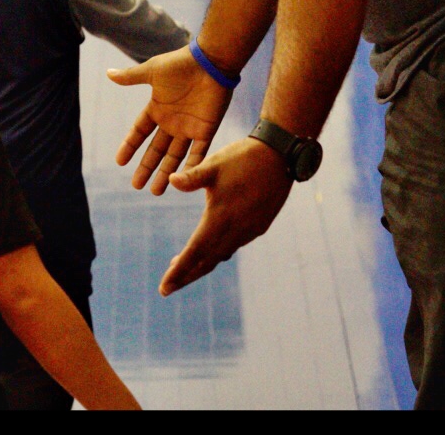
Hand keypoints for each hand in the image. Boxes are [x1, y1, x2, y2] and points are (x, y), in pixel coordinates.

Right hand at [109, 46, 231, 194]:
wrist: (210, 61)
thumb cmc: (181, 64)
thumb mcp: (152, 71)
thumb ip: (131, 77)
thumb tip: (108, 74)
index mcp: (158, 108)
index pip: (140, 132)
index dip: (130, 146)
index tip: (119, 161)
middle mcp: (172, 122)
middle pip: (156, 150)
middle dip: (146, 167)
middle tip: (136, 186)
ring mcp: (189, 128)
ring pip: (175, 156)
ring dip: (166, 173)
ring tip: (156, 191)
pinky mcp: (206, 130)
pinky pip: (198, 153)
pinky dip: (191, 167)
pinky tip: (183, 181)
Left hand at [160, 137, 291, 295]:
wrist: (280, 156)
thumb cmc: (243, 158)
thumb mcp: (213, 165)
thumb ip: (192, 177)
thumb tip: (171, 180)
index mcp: (220, 218)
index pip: (195, 252)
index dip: (178, 271)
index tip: (164, 287)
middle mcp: (235, 230)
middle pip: (207, 261)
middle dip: (186, 276)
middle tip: (167, 288)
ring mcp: (249, 230)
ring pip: (221, 255)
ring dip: (202, 264)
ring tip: (182, 268)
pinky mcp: (258, 226)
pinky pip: (234, 246)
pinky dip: (218, 253)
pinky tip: (211, 249)